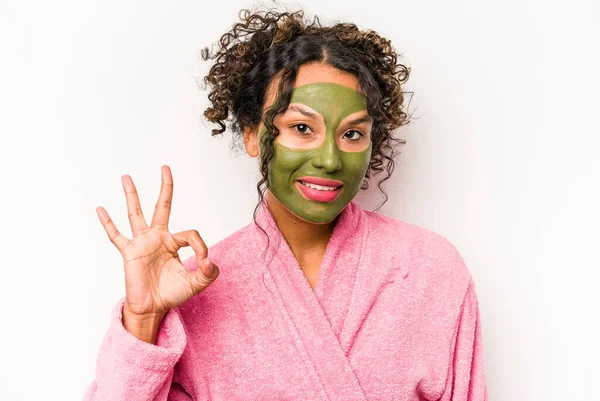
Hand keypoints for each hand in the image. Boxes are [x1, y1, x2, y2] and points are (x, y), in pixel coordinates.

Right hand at [96, 165, 218, 320]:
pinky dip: (108, 224)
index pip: (190, 233)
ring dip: (132, 195)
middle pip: (161, 206)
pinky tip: (100, 209)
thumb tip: (209, 260)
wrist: (152, 308)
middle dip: (165, 187)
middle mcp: (158, 238)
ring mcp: (142, 243)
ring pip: (136, 214)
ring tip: (126, 177)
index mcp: (174, 242)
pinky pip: (117, 236)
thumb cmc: (172, 293)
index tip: (203, 262)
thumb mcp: (197, 283)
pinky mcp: (129, 253)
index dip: (200, 246)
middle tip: (165, 167)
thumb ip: (209, 273)